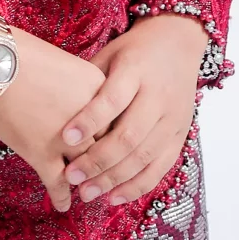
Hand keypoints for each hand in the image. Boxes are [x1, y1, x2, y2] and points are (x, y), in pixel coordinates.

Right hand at [0, 29, 104, 213]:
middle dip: (105, 165)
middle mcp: (90, 119)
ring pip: (85, 170)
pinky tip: (63, 205)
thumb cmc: (24, 54)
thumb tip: (84, 110)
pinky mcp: (41, 154)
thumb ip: (82, 91)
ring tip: (87, 192)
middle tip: (105, 177)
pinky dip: (61, 197)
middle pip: (107, 149)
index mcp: (100, 92)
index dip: (116, 138)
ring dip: (87, 184)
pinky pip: (57, 183)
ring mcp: (66, 140)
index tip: (115, 147)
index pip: (118, 122)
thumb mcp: (67, 64)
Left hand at [62, 14, 206, 207]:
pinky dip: (137, 186)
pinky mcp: (180, 135)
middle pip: (128, 136)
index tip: (65, 138)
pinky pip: (160, 168)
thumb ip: (90, 82)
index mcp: (137, 71)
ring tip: (87, 193)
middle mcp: (158, 97)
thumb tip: (58, 109)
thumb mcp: (110, 54)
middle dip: (98, 161)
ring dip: (114, 180)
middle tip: (71, 178)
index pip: (112, 100)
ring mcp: (173, 119)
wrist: (178, 42)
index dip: (89, 120)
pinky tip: (114, 197)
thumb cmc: (134, 49)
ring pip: (144, 157)